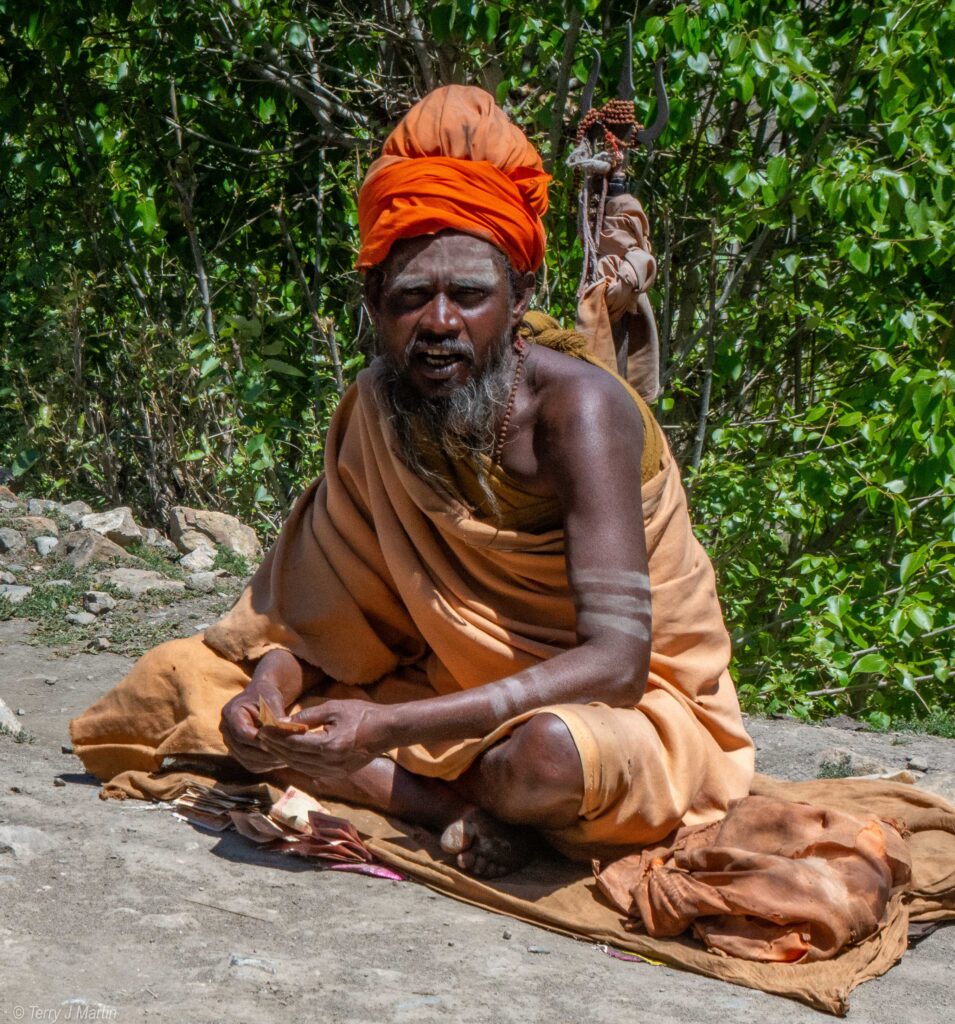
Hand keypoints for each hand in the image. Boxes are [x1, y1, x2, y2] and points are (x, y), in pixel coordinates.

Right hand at [220, 678, 289, 774]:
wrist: (260, 696)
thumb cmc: (267, 696)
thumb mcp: (272, 701)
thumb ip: (276, 717)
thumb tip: (285, 730)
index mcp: (230, 713)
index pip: (242, 733)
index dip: (260, 740)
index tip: (278, 743)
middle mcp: (226, 729)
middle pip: (243, 749)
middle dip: (265, 754)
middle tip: (286, 757)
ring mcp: (229, 741)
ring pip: (246, 759)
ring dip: (266, 763)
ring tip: (286, 761)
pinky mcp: (237, 751)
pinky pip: (249, 763)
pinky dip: (264, 765)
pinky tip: (279, 762)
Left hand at [256, 699, 392, 776]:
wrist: (387, 730)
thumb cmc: (362, 714)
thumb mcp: (334, 708)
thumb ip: (308, 716)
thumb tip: (284, 722)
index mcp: (329, 746)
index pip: (294, 743)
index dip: (276, 737)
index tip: (262, 729)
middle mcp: (330, 763)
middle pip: (295, 758)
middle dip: (276, 747)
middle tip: (260, 737)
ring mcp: (335, 771)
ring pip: (301, 766)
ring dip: (284, 756)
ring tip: (271, 745)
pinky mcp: (338, 774)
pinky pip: (311, 770)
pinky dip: (298, 762)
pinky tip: (290, 754)